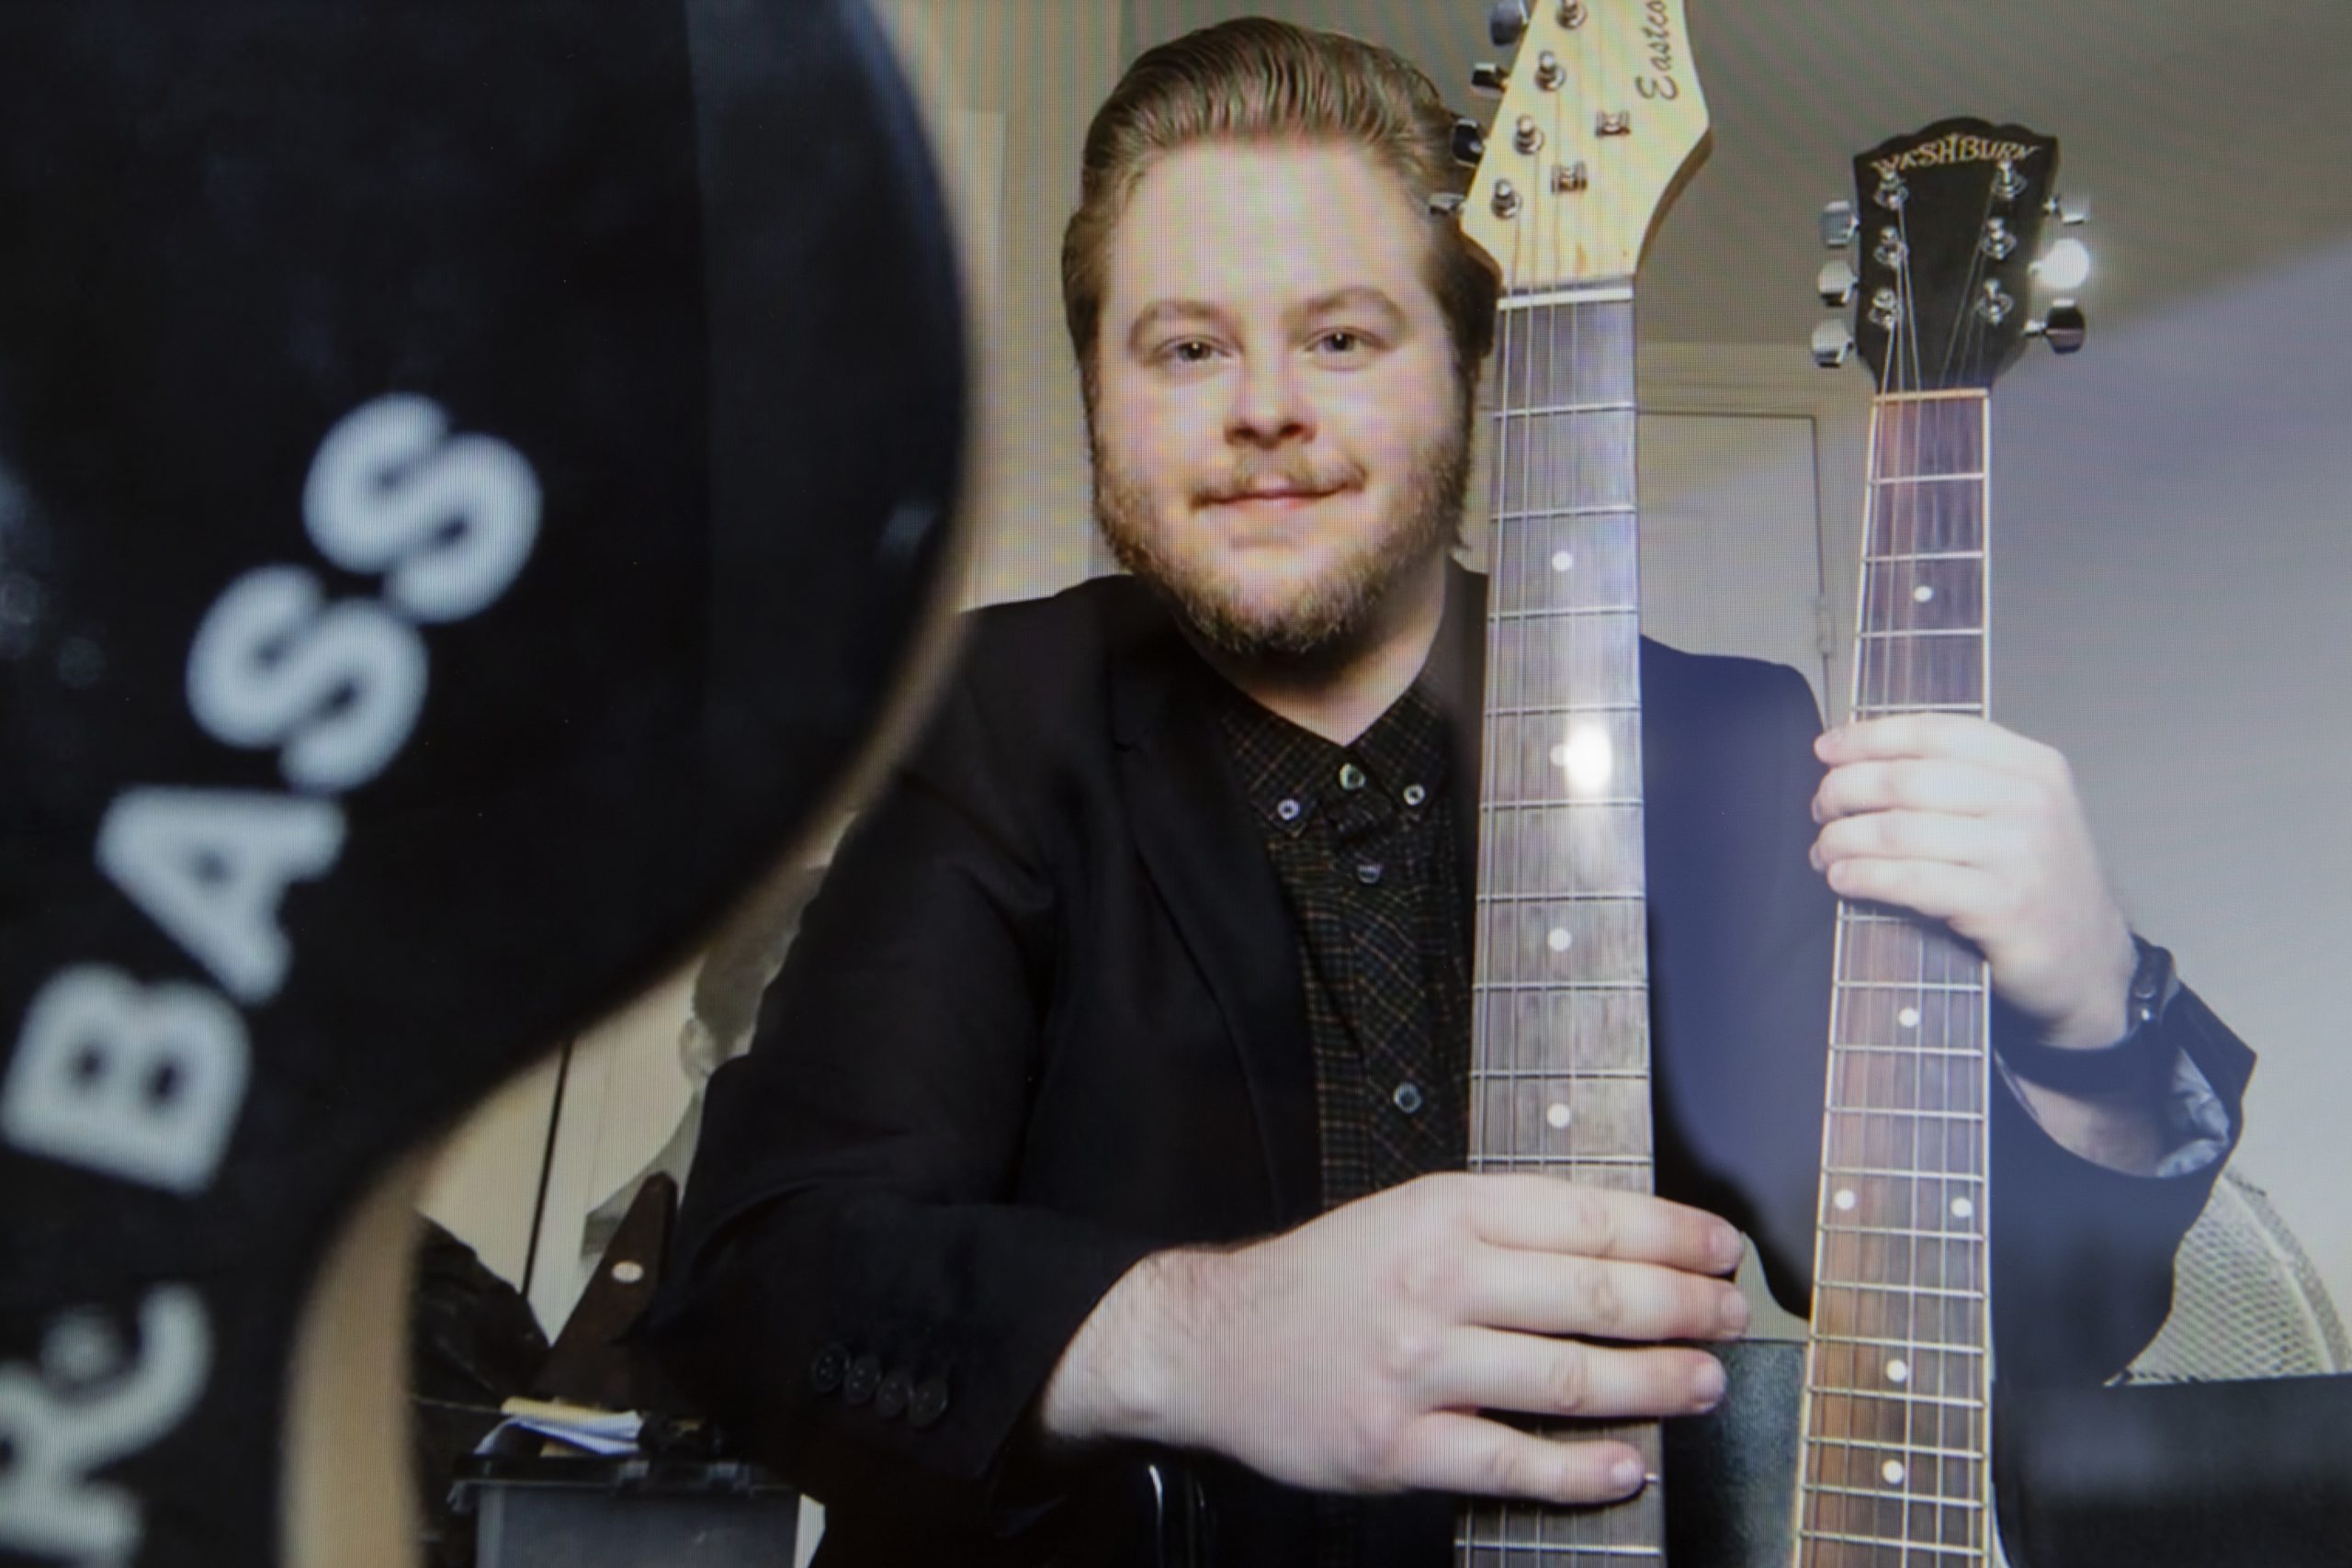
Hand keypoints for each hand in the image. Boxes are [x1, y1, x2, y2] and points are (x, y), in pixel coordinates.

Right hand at [1040, 1173, 1745, 1504]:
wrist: (1215, 1343)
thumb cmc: (1327, 1279)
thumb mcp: (1409, 1213)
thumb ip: (1504, 1224)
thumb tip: (1626, 1244)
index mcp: (1445, 1210)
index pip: (1588, 1216)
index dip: (1673, 1235)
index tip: (1724, 1251)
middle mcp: (1437, 1280)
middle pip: (1595, 1296)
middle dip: (1685, 1309)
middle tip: (1734, 1321)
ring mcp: (1418, 1367)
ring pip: (1569, 1379)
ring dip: (1656, 1385)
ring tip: (1703, 1385)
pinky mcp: (1397, 1445)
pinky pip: (1512, 1461)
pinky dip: (1580, 1470)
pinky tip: (1626, 1467)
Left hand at [1811, 714, 2136, 1047]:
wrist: (2089, 963)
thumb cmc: (2038, 884)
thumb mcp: (2020, 813)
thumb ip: (1959, 778)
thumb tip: (1863, 753)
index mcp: (2033, 766)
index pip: (1935, 732)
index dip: (1870, 736)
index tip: (1827, 748)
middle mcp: (2031, 801)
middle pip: (1906, 779)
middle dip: (1846, 790)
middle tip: (1821, 809)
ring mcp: (2021, 854)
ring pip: (1900, 830)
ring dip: (1844, 839)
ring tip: (1824, 851)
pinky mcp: (2004, 906)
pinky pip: (1911, 881)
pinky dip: (1864, 877)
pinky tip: (1842, 878)